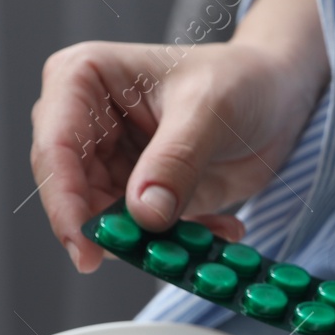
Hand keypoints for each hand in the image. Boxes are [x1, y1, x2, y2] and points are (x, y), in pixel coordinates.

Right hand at [30, 0, 327, 271]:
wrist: (278, 95)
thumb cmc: (240, 79)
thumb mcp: (210, 111)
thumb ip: (175, 162)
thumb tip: (143, 214)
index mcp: (81, 80)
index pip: (56, 148)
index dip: (65, 202)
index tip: (88, 248)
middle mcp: (86, 123)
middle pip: (73, 193)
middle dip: (111, 232)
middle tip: (153, 255)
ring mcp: (112, 163)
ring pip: (107, 222)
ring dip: (152, 242)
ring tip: (200, 241)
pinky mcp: (140, 194)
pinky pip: (144, 234)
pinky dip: (178, 243)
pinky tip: (219, 231)